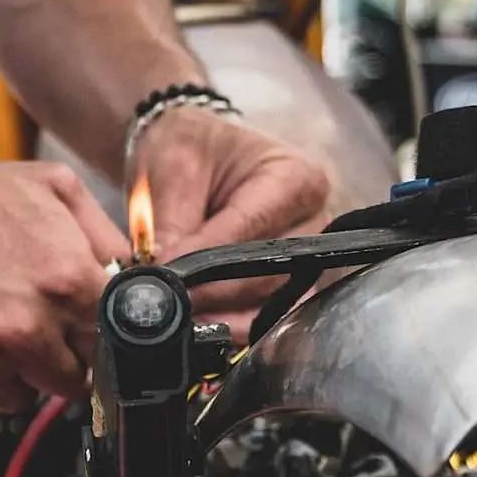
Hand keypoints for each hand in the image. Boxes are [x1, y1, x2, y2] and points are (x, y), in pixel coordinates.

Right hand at [0, 160, 129, 411]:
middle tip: (34, 327)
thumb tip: (135, 269)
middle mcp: (26, 329)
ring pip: (23, 395)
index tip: (85, 328)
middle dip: (62, 357)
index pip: (114, 340)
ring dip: (15, 371)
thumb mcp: (50, 186)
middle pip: (74, 378)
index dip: (100, 333)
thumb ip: (103, 232)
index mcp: (64, 282)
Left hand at [130, 107, 330, 335]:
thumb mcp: (173, 164)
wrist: (195, 158)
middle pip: (265, 275)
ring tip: (175, 318)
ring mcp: (308, 260)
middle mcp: (316, 223)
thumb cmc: (192, 148)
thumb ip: (171, 220)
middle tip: (162, 304)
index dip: (204, 259)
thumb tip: (161, 275)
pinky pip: (264, 317)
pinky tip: (197, 328)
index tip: (163, 277)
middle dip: (210, 294)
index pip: (251, 229)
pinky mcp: (291, 287)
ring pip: (267, 304)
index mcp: (298, 178)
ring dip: (219, 315)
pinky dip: (229, 324)